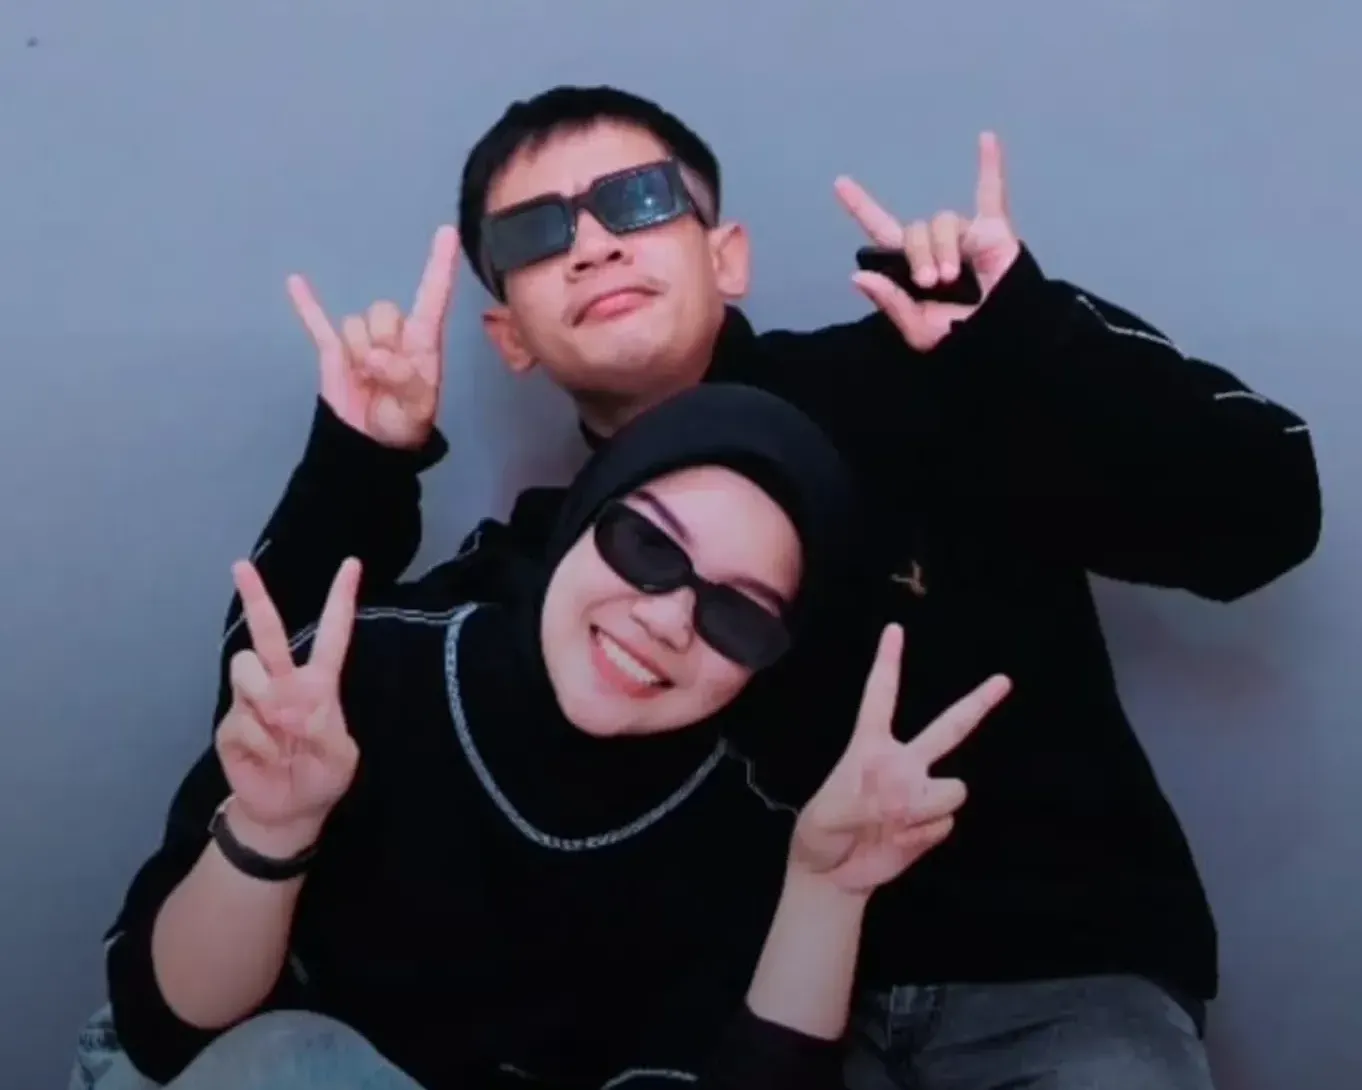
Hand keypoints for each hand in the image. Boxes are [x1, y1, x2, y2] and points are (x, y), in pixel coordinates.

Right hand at [214, 558, 362, 848]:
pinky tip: (267, 758)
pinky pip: (242, 719)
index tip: (352, 563)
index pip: (332, 635)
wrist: (287, 811)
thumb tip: (289, 705)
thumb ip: (324, 727)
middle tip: (240, 566)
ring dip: (265, 700)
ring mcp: (252, 701)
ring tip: (281, 733)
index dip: (341, 600)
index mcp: (319, 683)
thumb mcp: (340, 756)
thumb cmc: (321, 777)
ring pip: (247, 669)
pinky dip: (259, 742)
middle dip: (255, 597)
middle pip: (267, 632)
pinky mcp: (231, 724)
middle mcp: (283, 682)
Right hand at [286, 225, 458, 449]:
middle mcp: (395, 333)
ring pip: (355, 323)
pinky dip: (307, 305)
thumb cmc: (404, 423)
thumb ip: (404, 380)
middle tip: (384, 378)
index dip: (440, 267)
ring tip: (366, 380)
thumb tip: (374, 356)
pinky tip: (296, 282)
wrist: (371, 444)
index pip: (433, 297)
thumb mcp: (416, 410)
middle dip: (381, 343)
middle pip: (384, 311)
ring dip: (357, 352)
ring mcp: (362, 339)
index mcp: (423, 341)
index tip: (449, 232)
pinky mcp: (334, 349)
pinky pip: (318, 322)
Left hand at [791, 625, 1011, 894]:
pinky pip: (943, 823)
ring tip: (889, 822)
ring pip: (952, 789)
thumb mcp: (825, 816)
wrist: (833, 875)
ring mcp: (922, 792)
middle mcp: (903, 762)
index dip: (888, 663)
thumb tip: (901, 799)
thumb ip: (862, 802)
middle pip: (947, 727)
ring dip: (924, 809)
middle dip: (977, 703)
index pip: (880, 697)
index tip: (894, 628)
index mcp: (869, 746)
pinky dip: (921, 836)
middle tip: (1004, 679)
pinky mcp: (933, 823)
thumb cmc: (821, 835)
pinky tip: (897, 840)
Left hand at [836, 132, 1021, 350]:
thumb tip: (856, 275)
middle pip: (913, 230)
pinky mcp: (994, 232)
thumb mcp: (918, 330)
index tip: (840, 184)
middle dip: (917, 255)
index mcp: (911, 268)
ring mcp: (964, 236)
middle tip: (930, 283)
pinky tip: (987, 139)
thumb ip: (889, 302)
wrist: (1003, 340)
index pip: (881, 233)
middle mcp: (935, 246)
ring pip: (941, 221)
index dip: (861, 208)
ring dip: (944, 248)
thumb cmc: (962, 339)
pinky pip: (991, 194)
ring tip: (953, 277)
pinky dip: (991, 166)